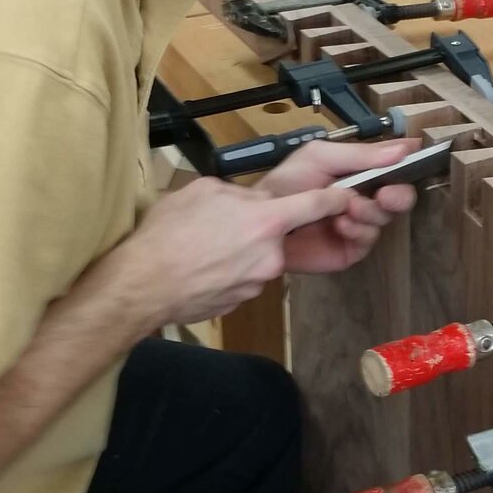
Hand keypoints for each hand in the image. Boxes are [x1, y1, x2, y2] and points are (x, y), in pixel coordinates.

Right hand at [105, 174, 354, 326]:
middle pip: (280, 234)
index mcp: (266, 220)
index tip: (348, 195)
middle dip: (260, 227)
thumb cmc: (168, 234)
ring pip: (259, 256)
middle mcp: (270, 254)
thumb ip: (237, 194)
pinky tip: (203, 266)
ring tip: (206, 247)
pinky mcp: (242, 300)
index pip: (318, 204)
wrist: (143, 285)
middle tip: (225, 224)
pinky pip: (244, 277)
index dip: (336, 197)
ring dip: (242, 249)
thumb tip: (249, 202)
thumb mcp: (203, 191)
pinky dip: (230, 270)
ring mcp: (258, 282)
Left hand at [261, 137, 419, 274]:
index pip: (395, 165)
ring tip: (346, 208)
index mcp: (360, 170)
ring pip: (385, 218)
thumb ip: (361, 154)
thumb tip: (404, 148)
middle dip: (398, 195)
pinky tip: (340, 225)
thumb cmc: (288, 183)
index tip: (417, 159)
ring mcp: (359, 222)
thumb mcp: (321, 157)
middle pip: (401, 196)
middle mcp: (365, 195)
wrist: (263, 219)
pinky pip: (369, 239)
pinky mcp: (351, 247)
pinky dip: (358, 230)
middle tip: (385, 195)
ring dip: (369, 212)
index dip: (408, 163)